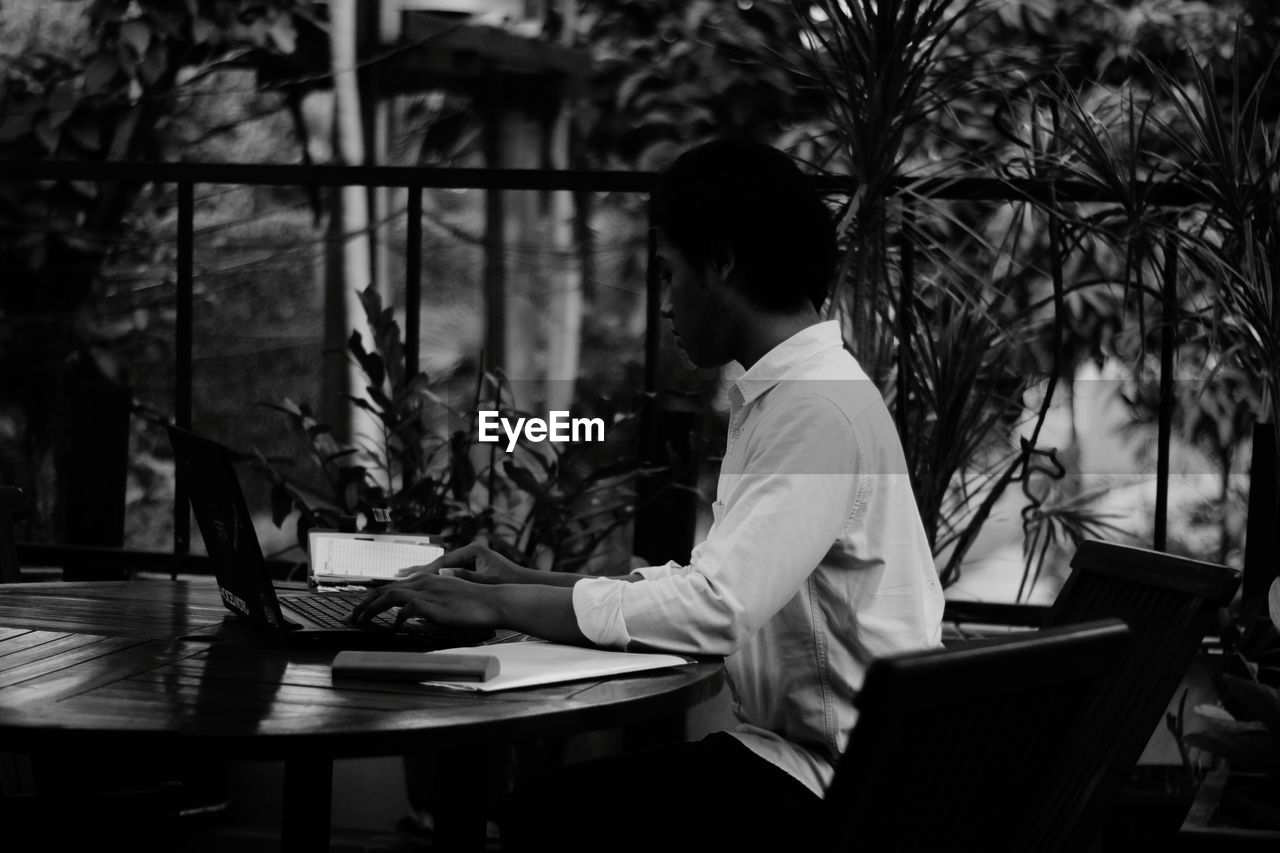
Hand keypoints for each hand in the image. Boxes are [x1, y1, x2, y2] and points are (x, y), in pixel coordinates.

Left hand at [348, 572, 503, 630]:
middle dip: (364, 603)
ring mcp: (428, 592)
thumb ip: (428, 603)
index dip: (373, 597)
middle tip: (351, 617)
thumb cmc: (474, 603)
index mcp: (427, 579)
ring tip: (360, 621)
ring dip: (371, 609)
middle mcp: (424, 582)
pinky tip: (393, 628)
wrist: (493, 601)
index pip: (392, 585)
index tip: (361, 609)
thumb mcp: (447, 599)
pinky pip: (406, 610)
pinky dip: (396, 618)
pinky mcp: (433, 605)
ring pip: (389, 596)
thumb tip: (409, 617)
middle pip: (384, 589)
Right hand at [394, 539, 532, 586]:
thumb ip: (463, 577)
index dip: (424, 571)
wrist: (524, 586)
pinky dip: (435, 578)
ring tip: (403, 576)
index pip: (442, 562)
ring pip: (442, 567)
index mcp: (472, 550)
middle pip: (439, 562)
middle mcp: (469, 551)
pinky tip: (422, 582)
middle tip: (397, 573)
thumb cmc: (507, 583)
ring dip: (424, 574)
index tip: (406, 577)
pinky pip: (448, 572)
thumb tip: (441, 574)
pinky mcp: (471, 566)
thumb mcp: (484, 581)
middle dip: (418, 569)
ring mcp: (470, 558)